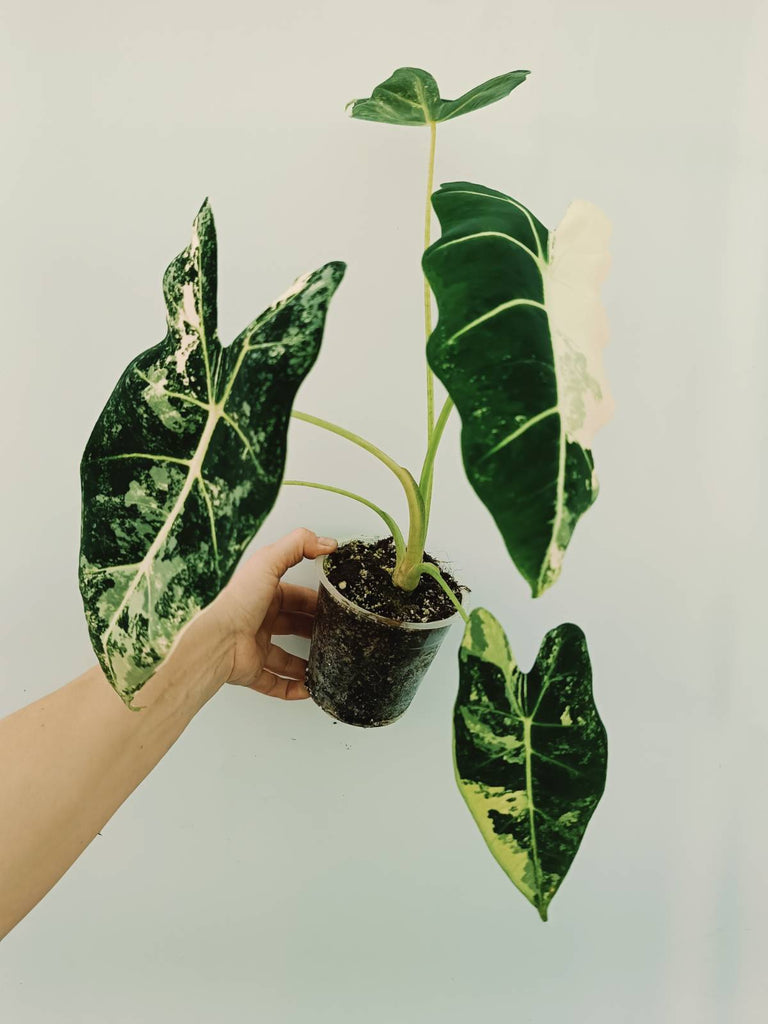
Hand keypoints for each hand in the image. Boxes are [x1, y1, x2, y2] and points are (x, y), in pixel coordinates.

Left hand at [206, 528, 336, 700]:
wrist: (217, 640)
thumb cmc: (239, 602)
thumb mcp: (269, 562)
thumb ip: (298, 545)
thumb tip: (327, 542)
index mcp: (264, 594)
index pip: (296, 596)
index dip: (316, 601)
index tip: (336, 606)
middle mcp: (259, 620)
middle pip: (293, 626)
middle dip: (314, 631)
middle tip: (336, 636)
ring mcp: (255, 647)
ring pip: (285, 657)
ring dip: (306, 663)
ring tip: (327, 665)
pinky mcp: (251, 671)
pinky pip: (273, 682)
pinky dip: (291, 689)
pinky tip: (308, 690)